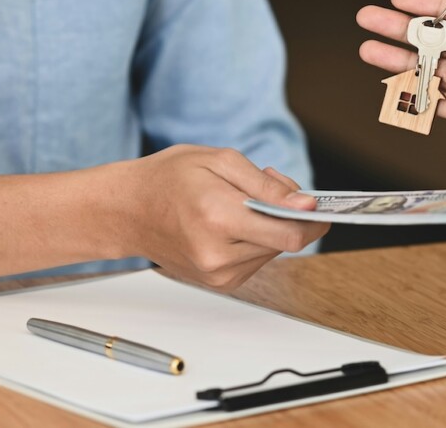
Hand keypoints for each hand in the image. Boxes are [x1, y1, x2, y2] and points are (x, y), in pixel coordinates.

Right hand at [99, 145, 328, 290]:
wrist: (127, 210)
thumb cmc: (168, 179)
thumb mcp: (220, 161)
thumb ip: (268, 185)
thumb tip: (306, 204)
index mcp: (217, 218)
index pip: (289, 234)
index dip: (312, 219)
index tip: (318, 204)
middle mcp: (217, 255)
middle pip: (284, 242)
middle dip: (286, 213)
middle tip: (264, 186)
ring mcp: (216, 274)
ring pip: (272, 252)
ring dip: (269, 226)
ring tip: (240, 202)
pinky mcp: (218, 283)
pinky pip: (256, 261)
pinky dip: (254, 240)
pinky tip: (232, 221)